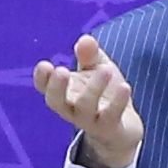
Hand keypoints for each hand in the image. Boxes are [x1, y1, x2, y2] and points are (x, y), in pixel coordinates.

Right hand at [33, 33, 142, 167]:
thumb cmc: (103, 92)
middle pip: (56, 102)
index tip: (45, 65)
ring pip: (85, 108)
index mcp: (64, 92)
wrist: (123, 128)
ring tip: (105, 69)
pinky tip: (125, 87)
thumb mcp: (96, 68)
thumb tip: (85, 39)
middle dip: (56, 87)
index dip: (42, 78)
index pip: (45, 87)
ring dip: (94, 88)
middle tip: (60, 70)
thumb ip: (90, 54)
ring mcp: (90, 120)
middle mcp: (71, 108)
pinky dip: (118, 102)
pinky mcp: (109, 128)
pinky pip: (111, 116)